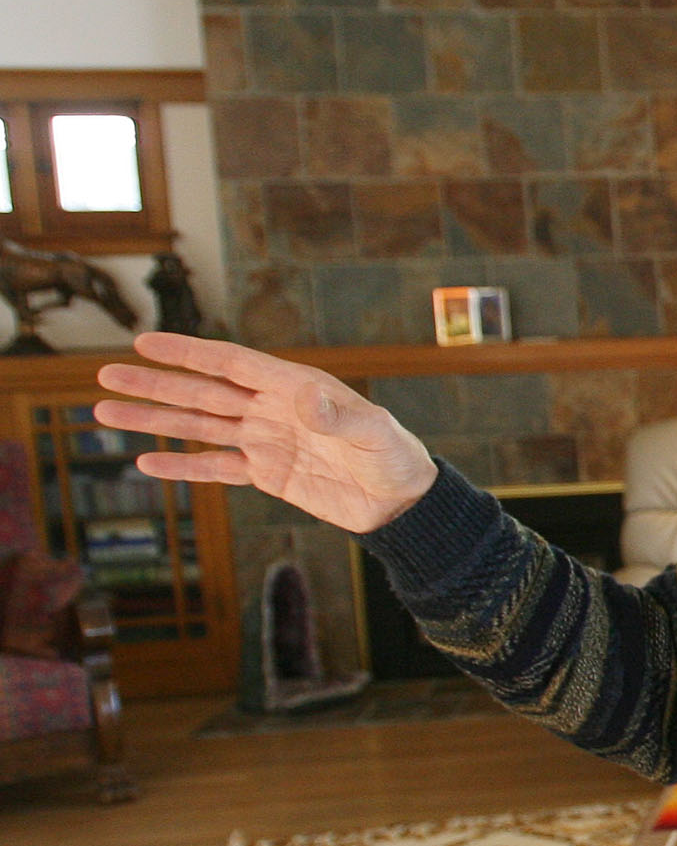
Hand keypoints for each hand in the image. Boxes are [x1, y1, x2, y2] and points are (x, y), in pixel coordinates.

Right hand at [93, 333, 438, 534]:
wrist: (402, 503)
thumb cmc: (395, 458)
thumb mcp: (373, 433)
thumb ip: (339, 416)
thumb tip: (307, 397)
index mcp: (294, 388)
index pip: (231, 364)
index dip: (187, 352)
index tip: (143, 342)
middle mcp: (273, 409)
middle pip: (202, 392)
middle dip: (155, 384)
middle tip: (105, 376)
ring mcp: (266, 440)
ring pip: (200, 427)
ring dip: (156, 420)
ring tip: (107, 413)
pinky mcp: (267, 474)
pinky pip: (217, 467)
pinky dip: (183, 466)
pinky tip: (147, 461)